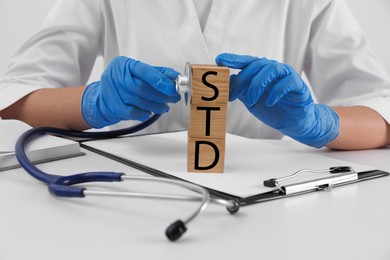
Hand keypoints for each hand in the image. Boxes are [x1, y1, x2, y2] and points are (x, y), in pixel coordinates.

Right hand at [81, 56, 179, 127]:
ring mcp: (114, 92)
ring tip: (164, 107)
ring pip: (139, 101)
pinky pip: (133, 112)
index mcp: (124, 64)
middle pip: (142, 88)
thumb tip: (175, 77)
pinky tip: (150, 112)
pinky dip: (144, 113)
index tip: (173, 88)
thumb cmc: (124, 82)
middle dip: (161, 95)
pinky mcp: (114, 106)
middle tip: (173, 98)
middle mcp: (116, 76)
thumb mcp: (138, 72)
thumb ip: (157, 73)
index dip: (160, 80)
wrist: (104, 97)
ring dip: (156, 106)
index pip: (144, 71)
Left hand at [215, 53, 338, 147]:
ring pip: (271, 69)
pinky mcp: (298, 85)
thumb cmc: (272, 108)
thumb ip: (240, 91)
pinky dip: (276, 91)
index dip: (233, 59)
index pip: (246, 61)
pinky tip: (270, 102)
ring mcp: (286, 75)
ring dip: (257, 84)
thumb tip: (228, 81)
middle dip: (242, 80)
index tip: (219, 59)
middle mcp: (273, 69)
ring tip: (250, 100)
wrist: (292, 122)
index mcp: (261, 72)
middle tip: (232, 96)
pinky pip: (287, 82)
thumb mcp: (251, 101)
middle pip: (255, 65)